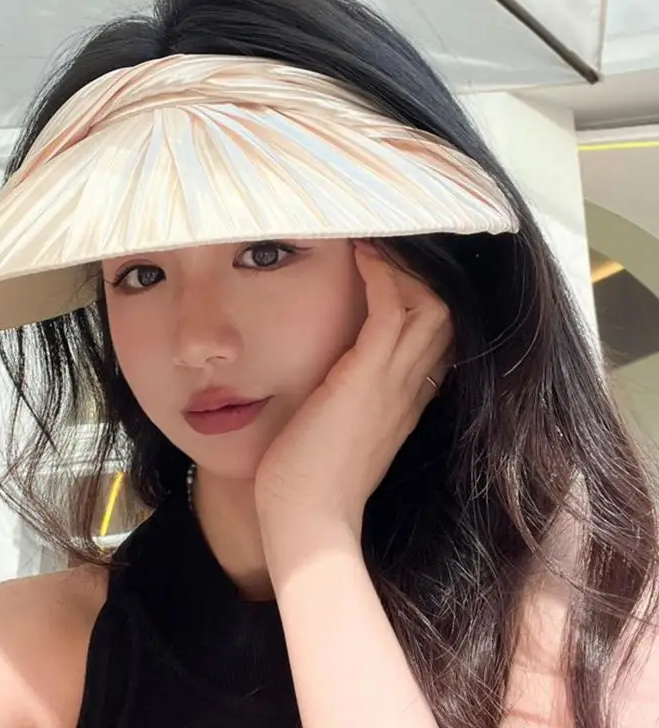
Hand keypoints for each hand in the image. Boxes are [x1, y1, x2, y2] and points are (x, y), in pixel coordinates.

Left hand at [254, 241, 452, 536]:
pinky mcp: (367, 378)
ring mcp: (394, 382)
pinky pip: (391, 311)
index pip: (438, 336)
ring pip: (430, 305)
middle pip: (446, 313)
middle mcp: (411, 386)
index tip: (403, 265)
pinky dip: (382, 276)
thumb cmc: (311, 477)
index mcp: (406, 399)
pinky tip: (363, 251)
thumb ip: (354, 399)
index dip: (427, 295)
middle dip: (426, 272)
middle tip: (399, 238)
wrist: (306, 519)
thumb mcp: (343, 429)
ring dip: (407, 265)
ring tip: (381, 233)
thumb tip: (337, 372)